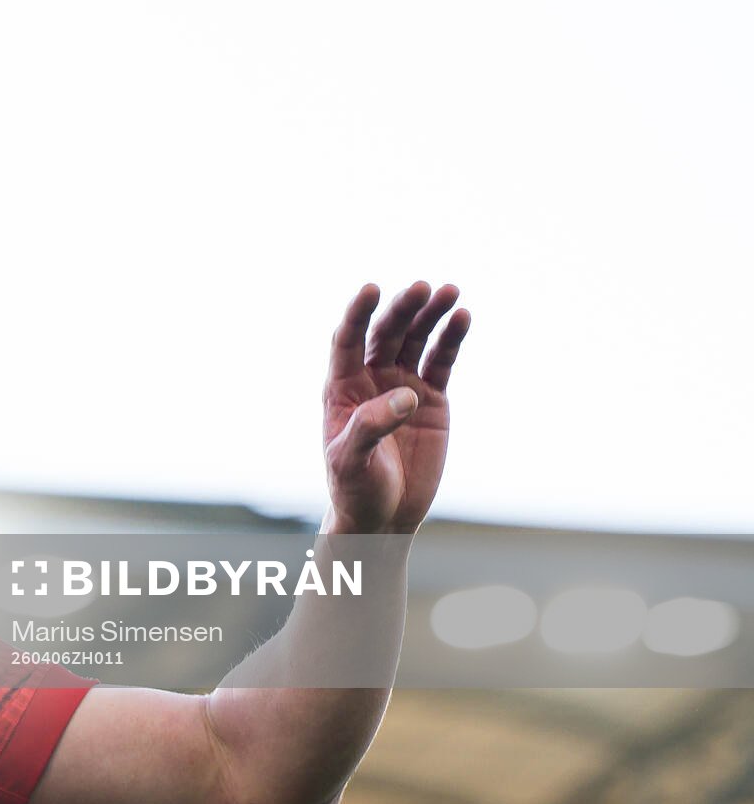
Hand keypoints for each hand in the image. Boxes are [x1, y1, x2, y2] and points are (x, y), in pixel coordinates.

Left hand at [322, 281, 469, 534]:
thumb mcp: (351, 461)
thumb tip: (405, 395)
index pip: (346, 340)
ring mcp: (402, 386)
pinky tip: (462, 317)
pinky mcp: (431, 398)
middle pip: (386, 334)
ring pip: (416, 340)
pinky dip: (451, 339)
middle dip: (403, 309)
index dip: (358, 314)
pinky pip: (441, 361)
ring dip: (431, 315)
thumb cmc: (355, 488)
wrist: (383, 515)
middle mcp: (370, 380)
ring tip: (450, 292)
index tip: (372, 288)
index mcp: (341, 388)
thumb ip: (371, 426)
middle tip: (423, 288)